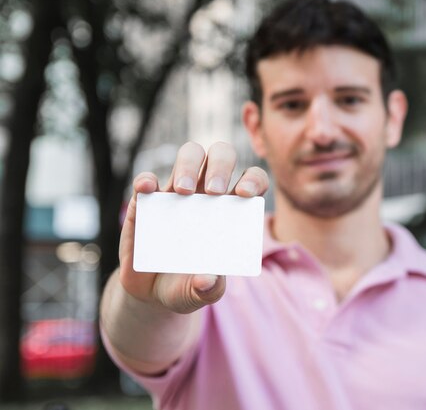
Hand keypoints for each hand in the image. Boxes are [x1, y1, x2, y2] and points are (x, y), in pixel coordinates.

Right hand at [117, 141, 268, 313]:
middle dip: (220, 166)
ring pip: (189, 155)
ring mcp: (177, 193)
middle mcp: (208, 193)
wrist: (152, 294)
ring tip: (182, 191)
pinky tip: (147, 189)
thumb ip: (210, 289)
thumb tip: (207, 279)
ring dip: (187, 165)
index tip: (245, 194)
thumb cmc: (188, 286)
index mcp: (233, 209)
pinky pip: (147, 180)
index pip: (252, 180)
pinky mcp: (146, 201)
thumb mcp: (202, 293)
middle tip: (213, 192)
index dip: (253, 180)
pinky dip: (146, 180)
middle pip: (221, 156)